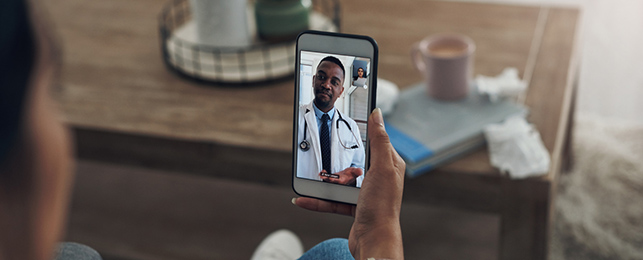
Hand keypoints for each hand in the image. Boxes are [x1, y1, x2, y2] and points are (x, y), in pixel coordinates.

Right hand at [294, 108, 405, 259]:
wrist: (374, 240)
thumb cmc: (382, 207)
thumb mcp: (381, 168)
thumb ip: (379, 141)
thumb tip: (377, 115)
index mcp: (388, 165)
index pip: (375, 141)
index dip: (362, 130)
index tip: (347, 119)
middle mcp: (378, 178)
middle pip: (353, 160)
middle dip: (337, 159)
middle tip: (323, 152)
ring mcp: (365, 193)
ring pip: (340, 180)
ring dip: (323, 181)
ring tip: (309, 177)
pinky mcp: (353, 206)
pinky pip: (332, 199)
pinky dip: (317, 199)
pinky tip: (303, 198)